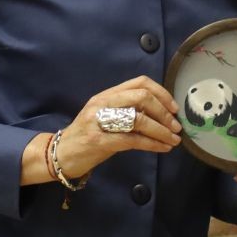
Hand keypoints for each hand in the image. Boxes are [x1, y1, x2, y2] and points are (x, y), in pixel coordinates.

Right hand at [54, 76, 180, 177]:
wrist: (60, 154)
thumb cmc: (88, 136)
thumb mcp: (106, 117)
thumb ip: (128, 111)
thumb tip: (161, 114)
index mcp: (107, 95)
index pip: (139, 82)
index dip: (161, 93)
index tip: (174, 108)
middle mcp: (102, 104)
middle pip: (142, 97)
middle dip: (164, 112)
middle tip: (176, 126)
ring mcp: (99, 122)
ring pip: (139, 120)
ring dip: (162, 131)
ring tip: (174, 140)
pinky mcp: (99, 141)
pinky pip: (133, 140)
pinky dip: (153, 144)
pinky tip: (163, 148)